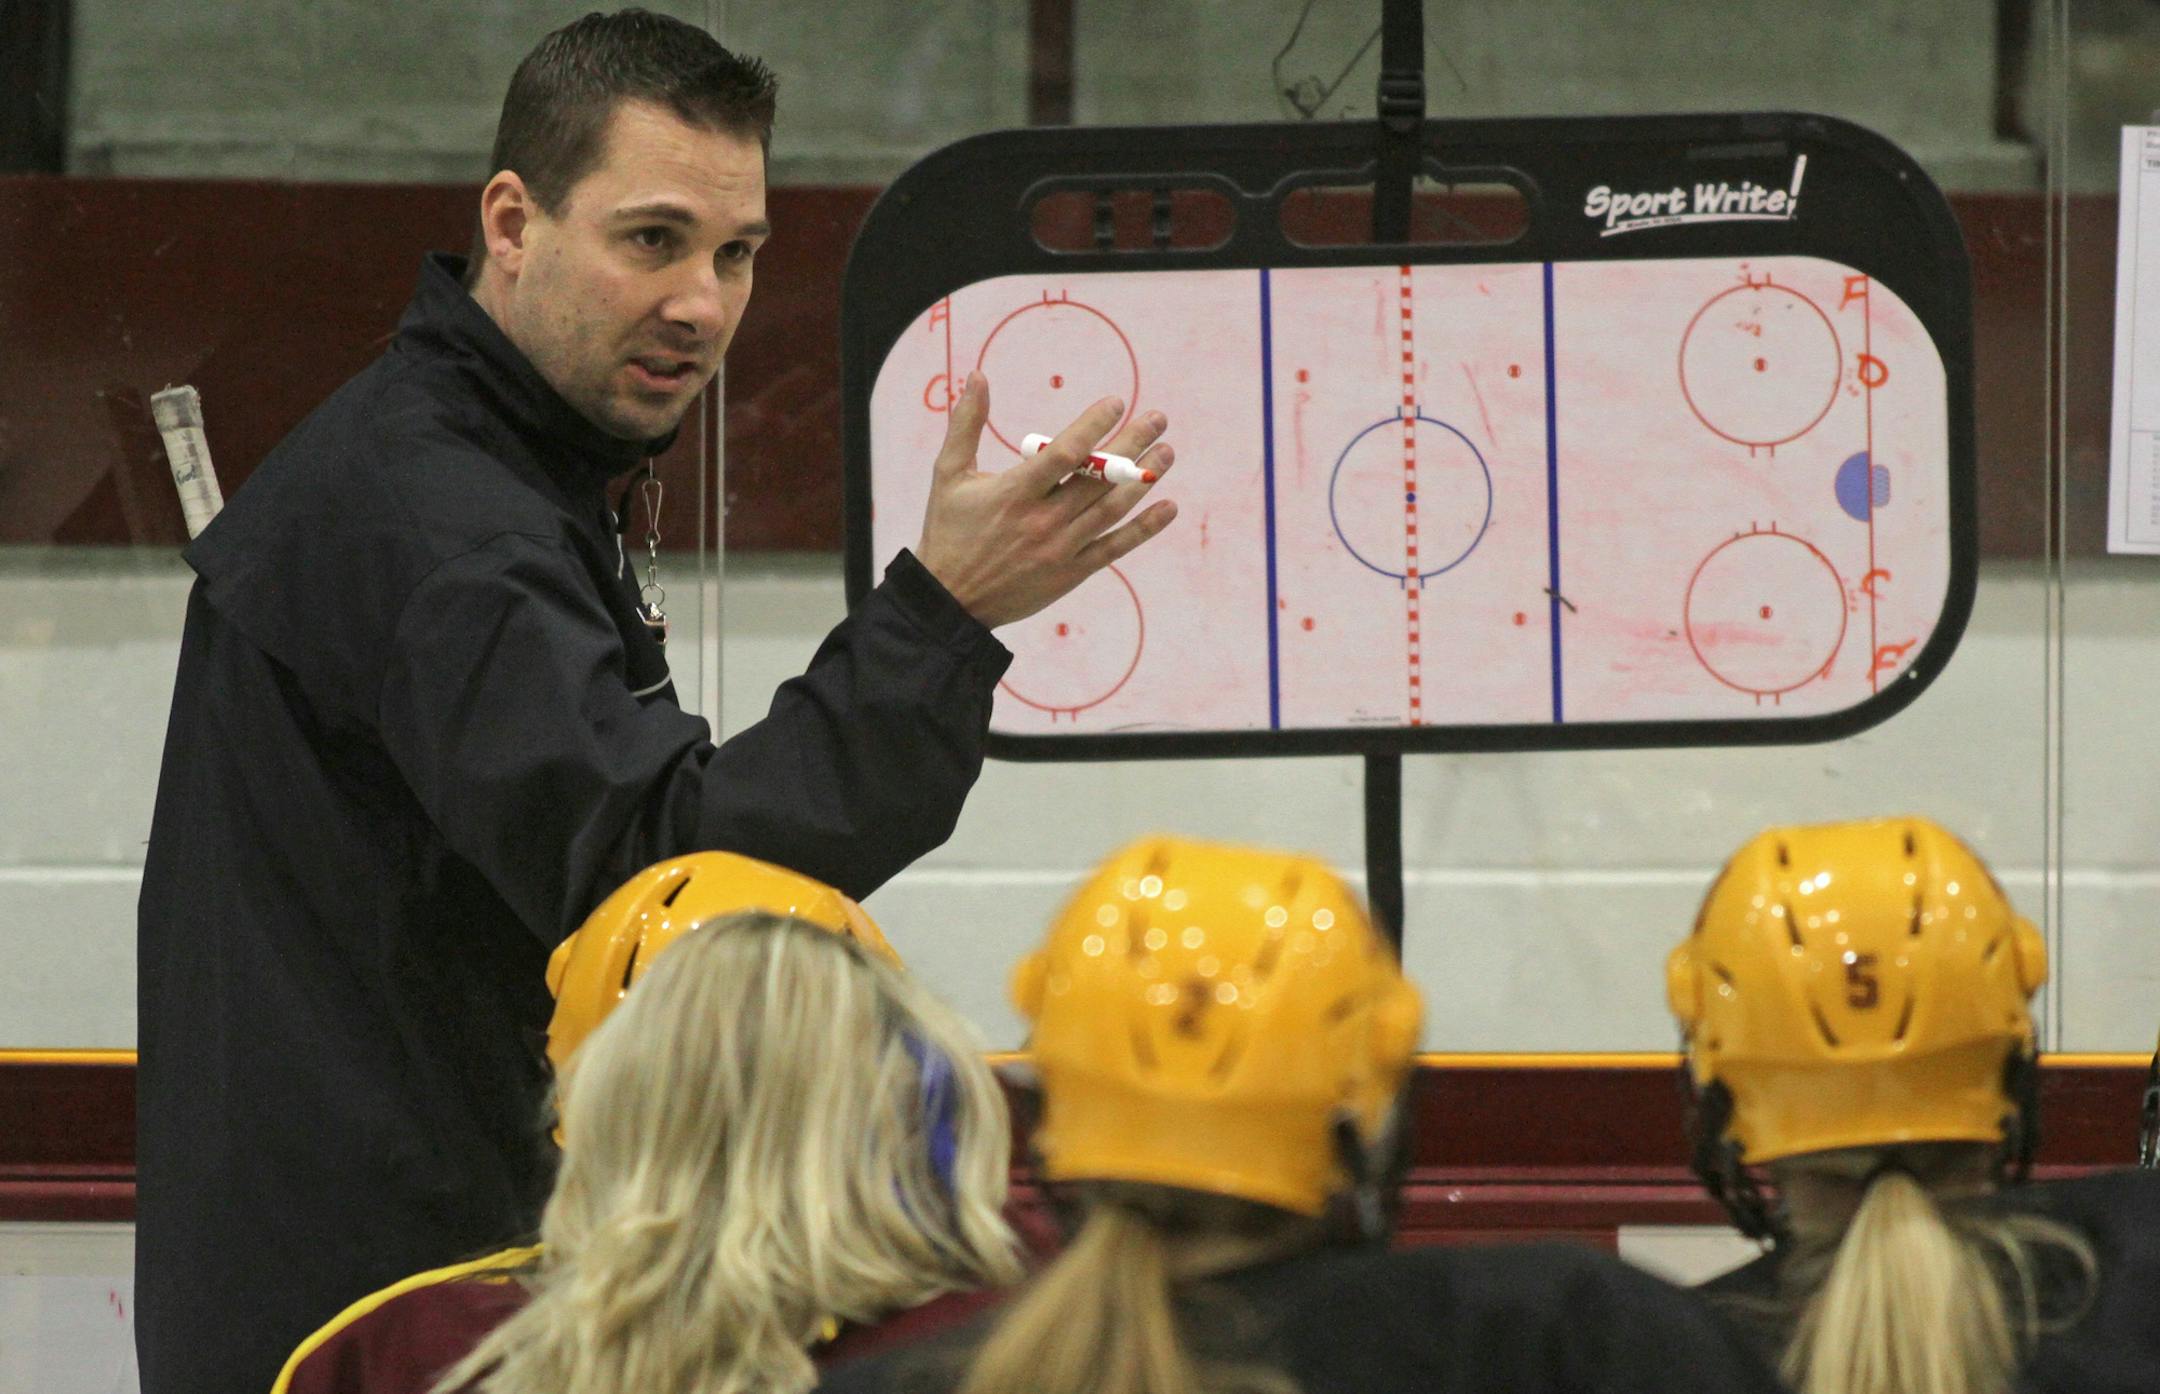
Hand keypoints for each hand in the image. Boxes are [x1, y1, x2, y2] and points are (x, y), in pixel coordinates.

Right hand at [914, 373, 1176, 628]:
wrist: (951, 600)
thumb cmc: (949, 530)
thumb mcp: (948, 474)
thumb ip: (966, 423)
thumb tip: (977, 375)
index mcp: (1014, 492)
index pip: (1064, 454)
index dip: (1094, 426)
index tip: (1117, 403)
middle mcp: (1042, 520)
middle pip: (1097, 479)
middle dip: (1132, 444)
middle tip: (1158, 418)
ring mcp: (1060, 549)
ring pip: (1111, 510)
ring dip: (1143, 480)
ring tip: (1167, 452)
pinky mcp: (1071, 574)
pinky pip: (1114, 548)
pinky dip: (1144, 529)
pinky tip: (1168, 507)